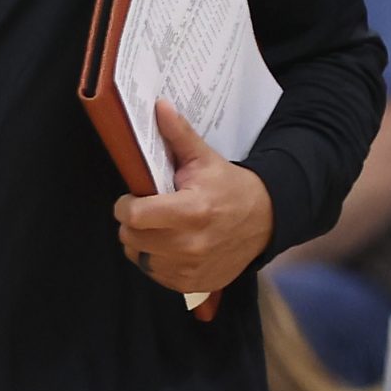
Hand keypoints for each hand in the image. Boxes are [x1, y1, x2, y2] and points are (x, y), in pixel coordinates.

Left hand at [115, 102, 273, 296]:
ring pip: (139, 257)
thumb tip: (159, 106)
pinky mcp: (194, 284)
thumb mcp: (205, 158)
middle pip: (131, 238)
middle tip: (147, 211)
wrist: (265, 221)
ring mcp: (192, 269)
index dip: (125, 205)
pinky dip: (156, 260)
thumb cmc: (229, 187)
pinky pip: (155, 274)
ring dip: (142, 243)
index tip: (132, 198)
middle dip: (132, 223)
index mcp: (191, 212)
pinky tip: (170, 245)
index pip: (134, 217)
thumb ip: (178, 135)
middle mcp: (190, 246)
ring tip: (159, 228)